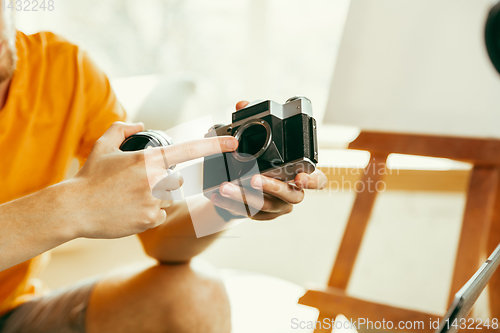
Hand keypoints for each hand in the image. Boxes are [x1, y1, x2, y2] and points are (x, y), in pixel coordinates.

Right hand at [70, 122, 238, 238]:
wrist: (74, 209)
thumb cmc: (89, 177)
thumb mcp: (103, 145)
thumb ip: (123, 129)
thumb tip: (141, 124)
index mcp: (148, 160)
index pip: (189, 150)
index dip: (215, 146)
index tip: (233, 144)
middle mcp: (155, 180)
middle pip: (177, 179)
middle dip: (164, 181)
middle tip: (137, 184)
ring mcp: (155, 202)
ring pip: (169, 198)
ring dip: (156, 197)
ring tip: (129, 198)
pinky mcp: (151, 220)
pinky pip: (161, 214)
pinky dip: (150, 214)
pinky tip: (129, 210)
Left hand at [210, 101, 326, 220]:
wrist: (248, 185)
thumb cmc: (262, 161)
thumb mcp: (258, 140)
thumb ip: (252, 122)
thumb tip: (241, 105)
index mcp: (300, 174)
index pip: (318, 180)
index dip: (312, 180)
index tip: (300, 178)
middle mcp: (293, 192)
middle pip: (290, 195)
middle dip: (271, 187)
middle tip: (253, 179)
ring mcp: (279, 207)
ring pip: (265, 205)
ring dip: (244, 196)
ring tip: (225, 187)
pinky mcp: (263, 216)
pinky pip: (248, 212)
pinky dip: (231, 204)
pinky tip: (217, 196)